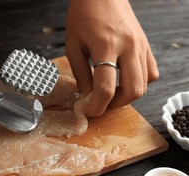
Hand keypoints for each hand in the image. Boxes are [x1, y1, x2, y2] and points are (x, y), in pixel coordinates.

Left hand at [65, 0, 158, 116]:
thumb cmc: (83, 15)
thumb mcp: (73, 46)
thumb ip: (80, 74)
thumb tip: (86, 96)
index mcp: (106, 46)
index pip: (105, 89)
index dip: (96, 107)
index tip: (87, 111)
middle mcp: (129, 47)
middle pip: (132, 91)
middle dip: (114, 105)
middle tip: (100, 104)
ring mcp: (140, 46)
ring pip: (145, 84)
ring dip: (127, 96)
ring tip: (110, 93)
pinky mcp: (145, 44)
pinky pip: (151, 72)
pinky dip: (139, 82)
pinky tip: (123, 80)